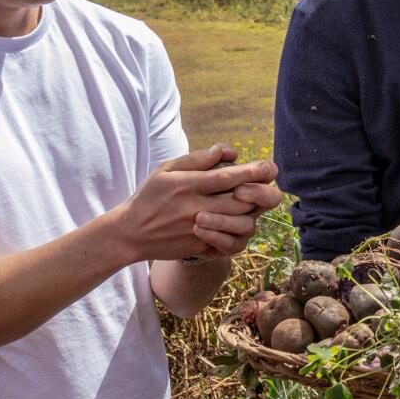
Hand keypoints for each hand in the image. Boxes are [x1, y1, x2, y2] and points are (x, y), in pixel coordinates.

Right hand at [121, 144, 280, 260]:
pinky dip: (239, 232)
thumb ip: (197, 160)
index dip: (252, 171)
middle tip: (267, 184)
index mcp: (187, 185)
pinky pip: (229, 242)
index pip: (227, 177)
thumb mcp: (166, 170)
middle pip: (239, 201)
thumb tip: (228, 151)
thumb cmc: (150, 196)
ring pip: (239, 223)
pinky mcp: (199, 246)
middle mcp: (195, 207)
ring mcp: (198, 229)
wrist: (130, 233)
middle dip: (259, 192)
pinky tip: (239, 221)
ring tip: (250, 202)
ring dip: (250, 213)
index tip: (269, 167)